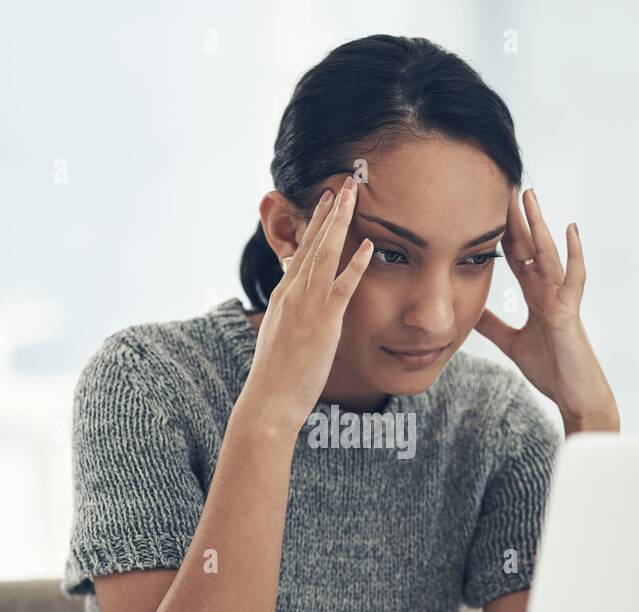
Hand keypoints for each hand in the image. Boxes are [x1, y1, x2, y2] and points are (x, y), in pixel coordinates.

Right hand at [243, 175, 372, 434]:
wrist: (269, 400)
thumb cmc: (277, 377)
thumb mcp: (281, 336)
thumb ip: (291, 316)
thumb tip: (297, 308)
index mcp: (283, 295)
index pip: (301, 251)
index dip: (315, 224)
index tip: (327, 201)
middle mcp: (292, 293)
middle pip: (312, 243)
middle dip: (329, 211)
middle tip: (344, 183)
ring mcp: (306, 306)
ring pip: (324, 255)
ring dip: (340, 222)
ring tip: (353, 195)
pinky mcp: (322, 323)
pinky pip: (341, 287)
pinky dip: (356, 265)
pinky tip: (369, 246)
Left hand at [475, 187, 618, 432]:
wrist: (574, 397)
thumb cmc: (552, 369)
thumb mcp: (511, 343)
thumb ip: (493, 325)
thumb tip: (470, 311)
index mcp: (535, 296)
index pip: (516, 256)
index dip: (502, 233)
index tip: (486, 206)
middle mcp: (549, 291)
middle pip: (529, 247)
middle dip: (517, 218)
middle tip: (504, 185)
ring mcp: (561, 299)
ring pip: (548, 254)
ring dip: (539, 224)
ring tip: (530, 196)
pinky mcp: (570, 312)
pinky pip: (573, 278)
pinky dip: (574, 253)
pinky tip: (570, 229)